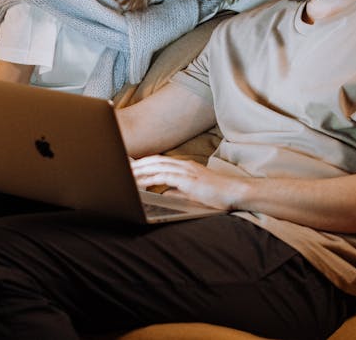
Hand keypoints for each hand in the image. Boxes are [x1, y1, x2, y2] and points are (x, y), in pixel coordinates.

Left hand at [130, 155, 245, 209]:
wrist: (234, 192)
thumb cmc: (217, 194)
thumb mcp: (193, 192)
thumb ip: (178, 191)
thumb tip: (164, 193)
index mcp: (185, 166)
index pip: (160, 161)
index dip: (144, 162)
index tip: (130, 165)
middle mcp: (184, 165)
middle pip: (155, 160)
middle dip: (138, 164)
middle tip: (121, 167)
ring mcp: (186, 170)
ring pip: (157, 166)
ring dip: (140, 170)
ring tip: (126, 175)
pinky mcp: (188, 179)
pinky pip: (165, 176)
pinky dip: (151, 178)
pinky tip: (141, 182)